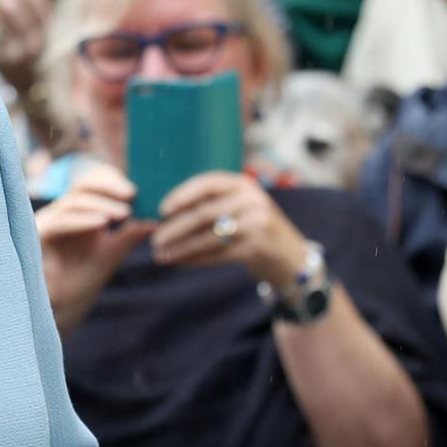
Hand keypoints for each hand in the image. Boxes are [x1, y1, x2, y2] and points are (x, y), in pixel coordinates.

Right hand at [35, 161, 157, 333]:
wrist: (62, 307)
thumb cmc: (84, 278)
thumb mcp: (112, 252)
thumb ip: (130, 234)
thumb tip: (157, 220)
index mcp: (80, 210)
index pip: (94, 182)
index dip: (112, 180)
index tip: (136, 191)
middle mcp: (63, 211)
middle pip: (83, 184)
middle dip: (108, 186)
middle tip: (132, 194)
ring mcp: (49, 221)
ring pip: (74, 201)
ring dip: (101, 204)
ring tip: (125, 213)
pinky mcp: (38, 235)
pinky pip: (61, 221)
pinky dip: (83, 220)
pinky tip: (102, 225)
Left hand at [153, 172, 307, 288]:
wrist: (292, 259)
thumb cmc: (255, 229)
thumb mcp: (241, 206)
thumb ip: (213, 202)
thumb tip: (165, 210)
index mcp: (243, 184)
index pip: (207, 183)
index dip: (181, 195)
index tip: (161, 209)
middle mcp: (252, 200)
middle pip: (203, 213)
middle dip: (175, 227)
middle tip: (154, 239)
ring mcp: (257, 224)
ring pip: (208, 236)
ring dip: (181, 247)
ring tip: (161, 255)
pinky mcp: (257, 247)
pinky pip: (218, 254)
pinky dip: (196, 259)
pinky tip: (180, 263)